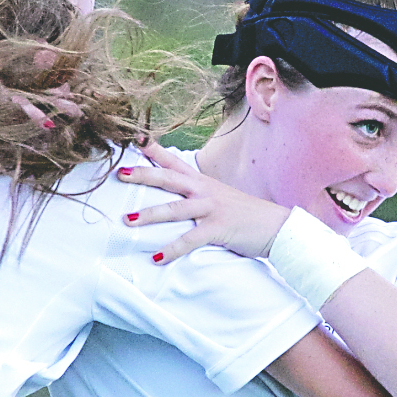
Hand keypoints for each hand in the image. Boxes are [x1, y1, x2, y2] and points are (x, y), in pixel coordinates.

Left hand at [118, 141, 290, 263]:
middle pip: (169, 179)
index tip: (134, 138)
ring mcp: (211, 208)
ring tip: (127, 220)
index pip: (174, 161)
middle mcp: (204, 190)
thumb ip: (198, 195)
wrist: (277, 226)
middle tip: (119, 173)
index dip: (154, 150)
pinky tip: (157, 258)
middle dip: (143, 175)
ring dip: (149, 215)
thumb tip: (178, 196)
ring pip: (174, 209)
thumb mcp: (220, 198)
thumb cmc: (246, 215)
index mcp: (202, 181)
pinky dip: (172, 250)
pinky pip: (190, 240)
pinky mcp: (218, 228)